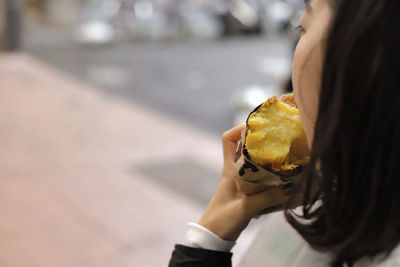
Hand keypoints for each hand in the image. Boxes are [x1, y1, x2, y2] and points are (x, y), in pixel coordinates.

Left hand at [198, 124, 289, 240]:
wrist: (212, 239)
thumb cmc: (221, 221)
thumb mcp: (244, 208)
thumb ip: (266, 198)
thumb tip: (290, 187)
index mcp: (229, 170)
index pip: (228, 139)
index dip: (241, 128)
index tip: (259, 128)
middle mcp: (235, 172)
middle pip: (246, 147)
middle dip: (263, 141)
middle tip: (282, 141)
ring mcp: (241, 182)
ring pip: (256, 163)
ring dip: (269, 159)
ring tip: (288, 158)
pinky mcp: (247, 193)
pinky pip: (261, 178)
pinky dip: (272, 177)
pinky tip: (285, 181)